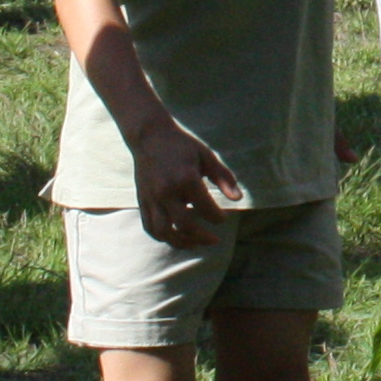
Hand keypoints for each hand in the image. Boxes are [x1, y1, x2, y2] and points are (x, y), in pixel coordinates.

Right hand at [129, 120, 240, 247]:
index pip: (205, 208)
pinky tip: (175, 237)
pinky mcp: (142, 201)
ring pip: (164, 231)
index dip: (218, 218)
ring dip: (180, 242)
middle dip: (202, 237)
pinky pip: (149, 226)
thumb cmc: (183, 146)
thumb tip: (238, 199)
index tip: (223, 218)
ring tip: (194, 244)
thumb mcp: (207, 157)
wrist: (150, 137)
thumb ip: (223, 178)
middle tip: (214, 240)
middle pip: (184, 225)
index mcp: (186, 179)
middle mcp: (167, 191)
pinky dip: (162, 236)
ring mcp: (152, 198)